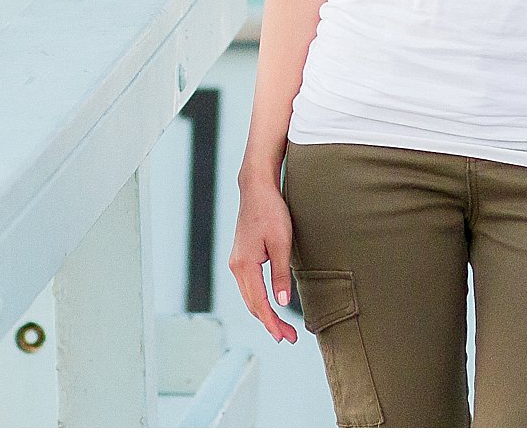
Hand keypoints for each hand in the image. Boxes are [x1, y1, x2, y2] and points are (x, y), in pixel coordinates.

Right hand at [227, 175, 298, 341]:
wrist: (256, 189)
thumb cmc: (271, 211)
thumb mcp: (282, 243)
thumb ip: (281, 275)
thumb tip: (283, 303)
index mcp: (245, 265)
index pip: (259, 303)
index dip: (273, 323)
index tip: (285, 337)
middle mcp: (236, 266)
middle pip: (252, 305)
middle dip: (270, 323)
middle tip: (290, 338)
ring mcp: (236, 262)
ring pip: (249, 297)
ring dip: (265, 314)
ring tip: (283, 328)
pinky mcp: (241, 258)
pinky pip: (249, 287)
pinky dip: (259, 301)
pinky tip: (271, 306)